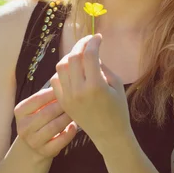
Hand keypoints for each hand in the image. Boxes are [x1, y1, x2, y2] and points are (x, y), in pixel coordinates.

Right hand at [14, 87, 78, 160]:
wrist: (32, 148)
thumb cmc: (39, 121)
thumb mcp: (36, 108)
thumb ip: (46, 96)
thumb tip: (62, 78)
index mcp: (20, 111)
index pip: (39, 98)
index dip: (55, 92)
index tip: (68, 87)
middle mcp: (24, 127)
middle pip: (48, 112)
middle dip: (64, 105)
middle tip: (78, 99)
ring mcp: (33, 141)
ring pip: (55, 126)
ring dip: (68, 117)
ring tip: (77, 111)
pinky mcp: (44, 152)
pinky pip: (60, 141)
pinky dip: (69, 133)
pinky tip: (74, 126)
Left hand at [50, 34, 133, 154]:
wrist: (109, 134)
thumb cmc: (118, 109)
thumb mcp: (117, 85)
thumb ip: (103, 67)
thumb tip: (92, 53)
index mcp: (96, 85)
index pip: (90, 55)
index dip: (93, 42)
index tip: (98, 38)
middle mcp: (79, 90)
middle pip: (72, 57)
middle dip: (80, 45)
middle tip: (88, 42)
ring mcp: (68, 97)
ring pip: (61, 66)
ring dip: (70, 57)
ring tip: (80, 55)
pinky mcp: (63, 102)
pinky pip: (55, 80)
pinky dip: (62, 71)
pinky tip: (72, 71)